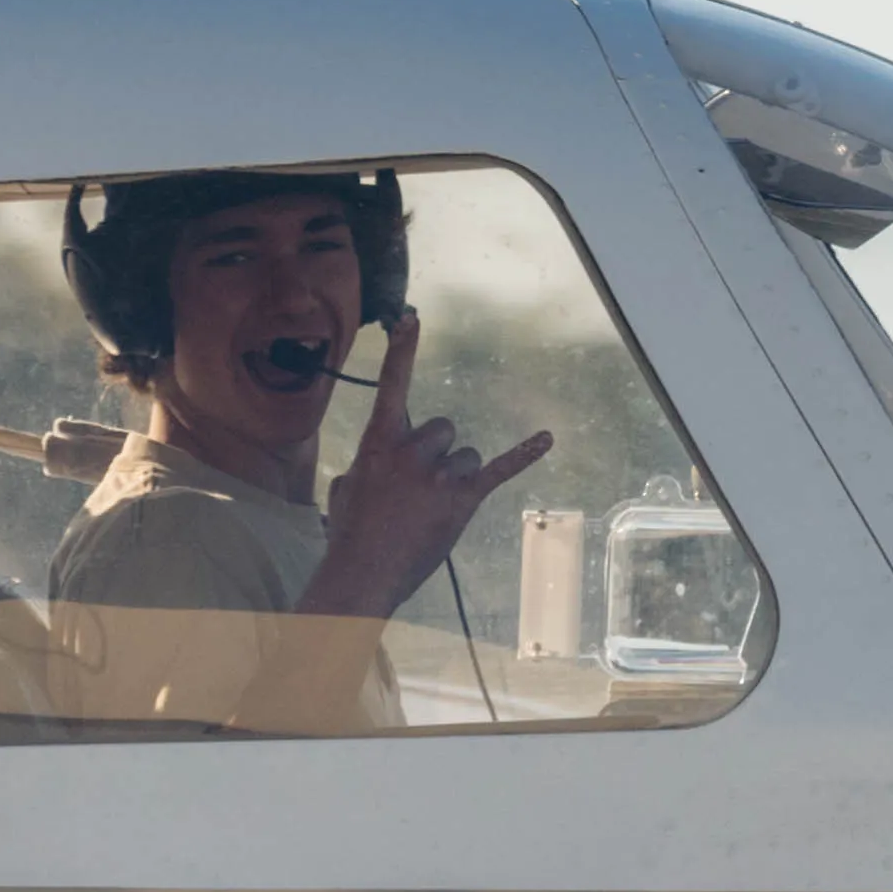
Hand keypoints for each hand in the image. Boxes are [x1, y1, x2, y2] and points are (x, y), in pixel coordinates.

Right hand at [312, 317, 553, 610]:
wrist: (364, 573)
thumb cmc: (350, 534)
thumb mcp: (346, 489)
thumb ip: (365, 467)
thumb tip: (376, 472)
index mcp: (379, 443)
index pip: (391, 386)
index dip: (401, 351)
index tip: (411, 319)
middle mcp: (412, 451)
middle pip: (444, 429)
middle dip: (437, 453)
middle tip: (420, 488)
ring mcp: (440, 475)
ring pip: (467, 456)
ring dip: (457, 476)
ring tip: (434, 509)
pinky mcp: (463, 499)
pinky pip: (499, 469)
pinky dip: (523, 454)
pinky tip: (546, 439)